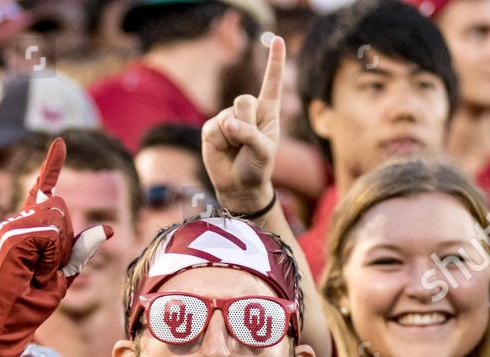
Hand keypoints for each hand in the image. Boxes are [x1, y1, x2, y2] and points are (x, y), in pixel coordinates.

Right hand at [0, 139, 110, 356]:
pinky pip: (52, 237)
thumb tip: (107, 228)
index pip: (43, 192)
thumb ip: (81, 250)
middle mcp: (15, 222)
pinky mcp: (13, 236)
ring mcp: (11, 226)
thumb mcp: (64, 276)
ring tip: (37, 273)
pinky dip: (52, 258)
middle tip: (46, 270)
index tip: (60, 143)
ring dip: (59, 253)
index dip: (52, 166)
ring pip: (58, 221)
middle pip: (61, 208)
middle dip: (66, 242)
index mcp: (26, 229)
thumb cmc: (30, 305)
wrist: (7, 326)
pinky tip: (33, 271)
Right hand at [202, 33, 282, 213]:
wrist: (238, 185)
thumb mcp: (263, 151)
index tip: (277, 39)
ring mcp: (228, 117)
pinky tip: (224, 149)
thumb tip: (227, 124)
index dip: (274, 61)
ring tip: (237, 149)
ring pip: (229, 115)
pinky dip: (220, 141)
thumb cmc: (257, 166)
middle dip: (247, 122)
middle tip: (247, 142)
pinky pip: (214, 128)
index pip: (272, 83)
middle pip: (244, 100)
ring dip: (234, 136)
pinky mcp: (212, 127)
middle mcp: (248, 110)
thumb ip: (250, 134)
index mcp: (268, 111)